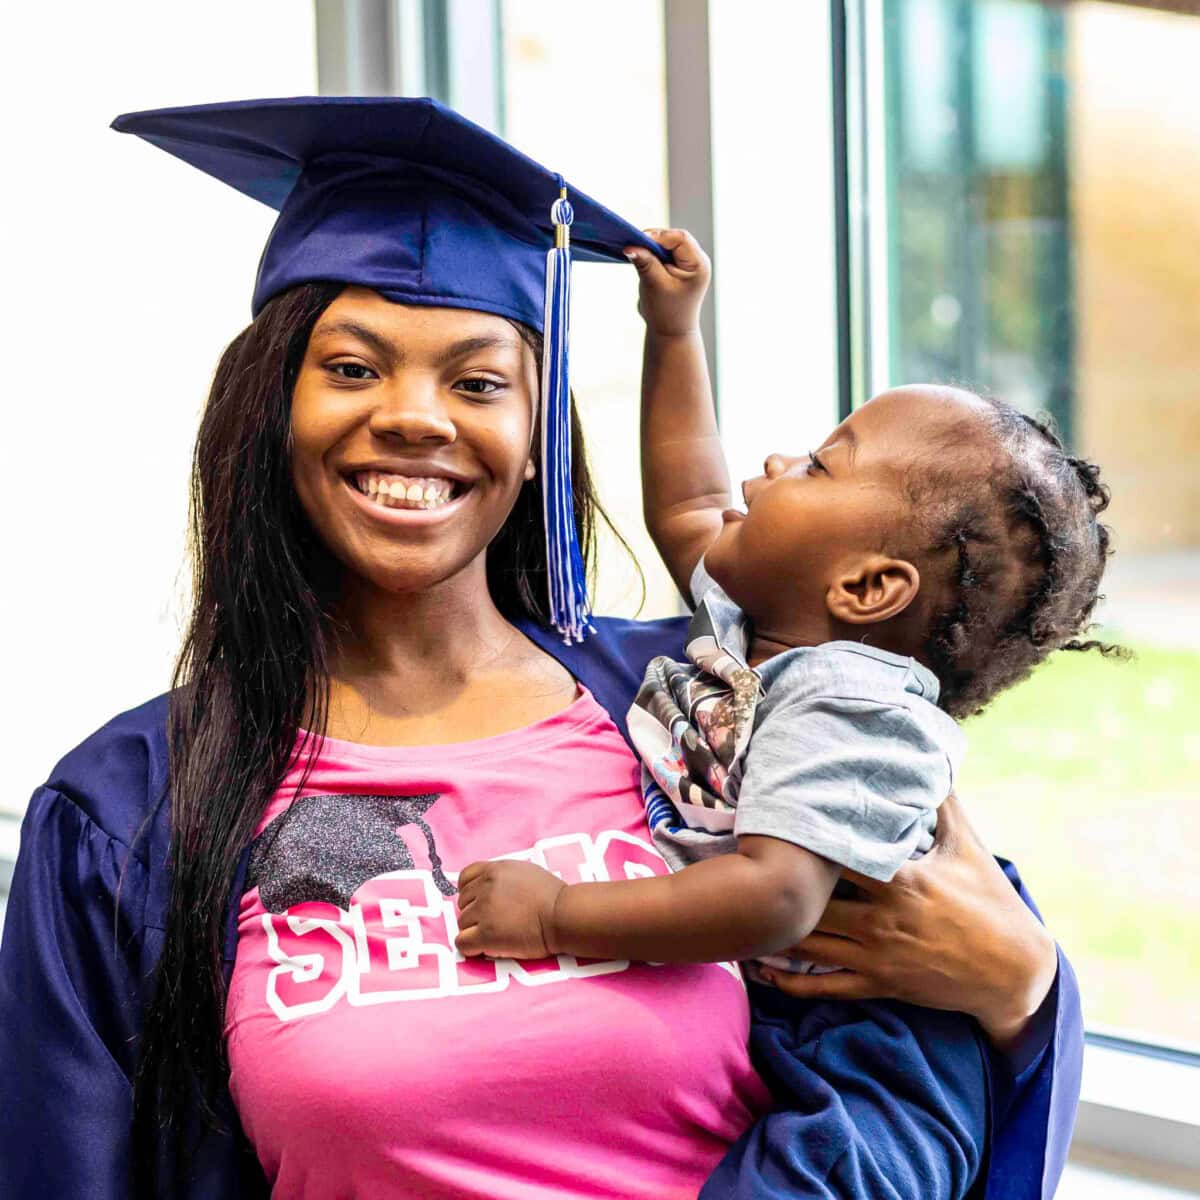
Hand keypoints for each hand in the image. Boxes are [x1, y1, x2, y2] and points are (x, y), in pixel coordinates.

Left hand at [455, 860, 565, 959]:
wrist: (564, 916)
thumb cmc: (553, 897)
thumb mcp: (525, 872)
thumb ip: (502, 878)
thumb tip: (489, 888)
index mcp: (495, 870)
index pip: (464, 878)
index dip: (469, 893)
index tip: (479, 903)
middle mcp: (485, 887)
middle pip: (463, 903)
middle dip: (476, 914)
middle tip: (497, 922)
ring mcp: (484, 910)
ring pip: (462, 924)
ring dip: (476, 931)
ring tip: (499, 934)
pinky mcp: (486, 934)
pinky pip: (462, 943)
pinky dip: (472, 948)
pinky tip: (488, 947)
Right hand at [625, 228, 711, 336]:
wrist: (670, 333)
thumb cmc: (665, 312)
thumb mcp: (654, 285)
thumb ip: (645, 263)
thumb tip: (630, 246)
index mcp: (698, 265)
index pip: (680, 238)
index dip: (659, 236)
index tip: (638, 240)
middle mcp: (696, 261)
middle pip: (674, 238)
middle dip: (653, 241)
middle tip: (634, 245)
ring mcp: (688, 264)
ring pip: (667, 244)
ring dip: (651, 248)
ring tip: (637, 254)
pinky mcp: (677, 267)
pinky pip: (664, 253)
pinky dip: (652, 254)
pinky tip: (641, 259)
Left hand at [759, 794, 1058, 1051]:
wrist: (1015, 974)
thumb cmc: (992, 903)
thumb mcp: (970, 848)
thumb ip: (945, 804)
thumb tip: (932, 759)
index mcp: (904, 883)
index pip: (846, 859)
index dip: (811, 845)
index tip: (777, 827)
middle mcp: (884, 921)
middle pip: (818, 904)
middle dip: (781, 890)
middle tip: (740, 874)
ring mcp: (878, 958)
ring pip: (813, 947)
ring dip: (775, 935)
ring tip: (738, 919)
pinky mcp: (880, 985)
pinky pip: (827, 988)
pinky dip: (792, 981)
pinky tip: (763, 972)